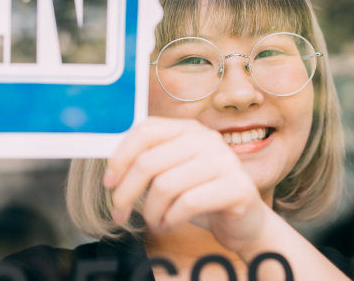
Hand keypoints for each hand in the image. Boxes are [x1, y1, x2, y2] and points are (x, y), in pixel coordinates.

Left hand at [104, 117, 268, 253]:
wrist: (244, 220)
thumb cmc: (200, 195)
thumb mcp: (172, 172)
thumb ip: (148, 162)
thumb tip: (110, 171)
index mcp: (187, 128)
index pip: (144, 131)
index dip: (120, 157)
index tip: (108, 183)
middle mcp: (206, 138)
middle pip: (148, 162)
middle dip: (126, 193)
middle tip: (120, 213)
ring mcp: (224, 160)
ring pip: (164, 186)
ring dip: (151, 212)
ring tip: (153, 222)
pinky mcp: (237, 186)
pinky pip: (188, 203)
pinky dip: (171, 219)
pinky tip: (169, 224)